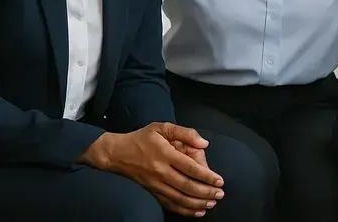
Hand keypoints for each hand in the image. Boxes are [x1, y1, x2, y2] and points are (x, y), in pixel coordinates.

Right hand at [80, 122, 224, 216]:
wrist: (117, 154)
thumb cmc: (142, 138)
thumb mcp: (162, 127)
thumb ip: (185, 133)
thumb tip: (204, 143)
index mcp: (165, 154)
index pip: (189, 168)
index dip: (206, 175)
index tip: (219, 180)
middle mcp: (160, 171)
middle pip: (186, 186)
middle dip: (205, 192)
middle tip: (220, 194)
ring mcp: (155, 184)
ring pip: (179, 198)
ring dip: (197, 202)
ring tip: (212, 203)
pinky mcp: (152, 192)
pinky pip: (169, 204)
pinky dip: (184, 210)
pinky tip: (196, 211)